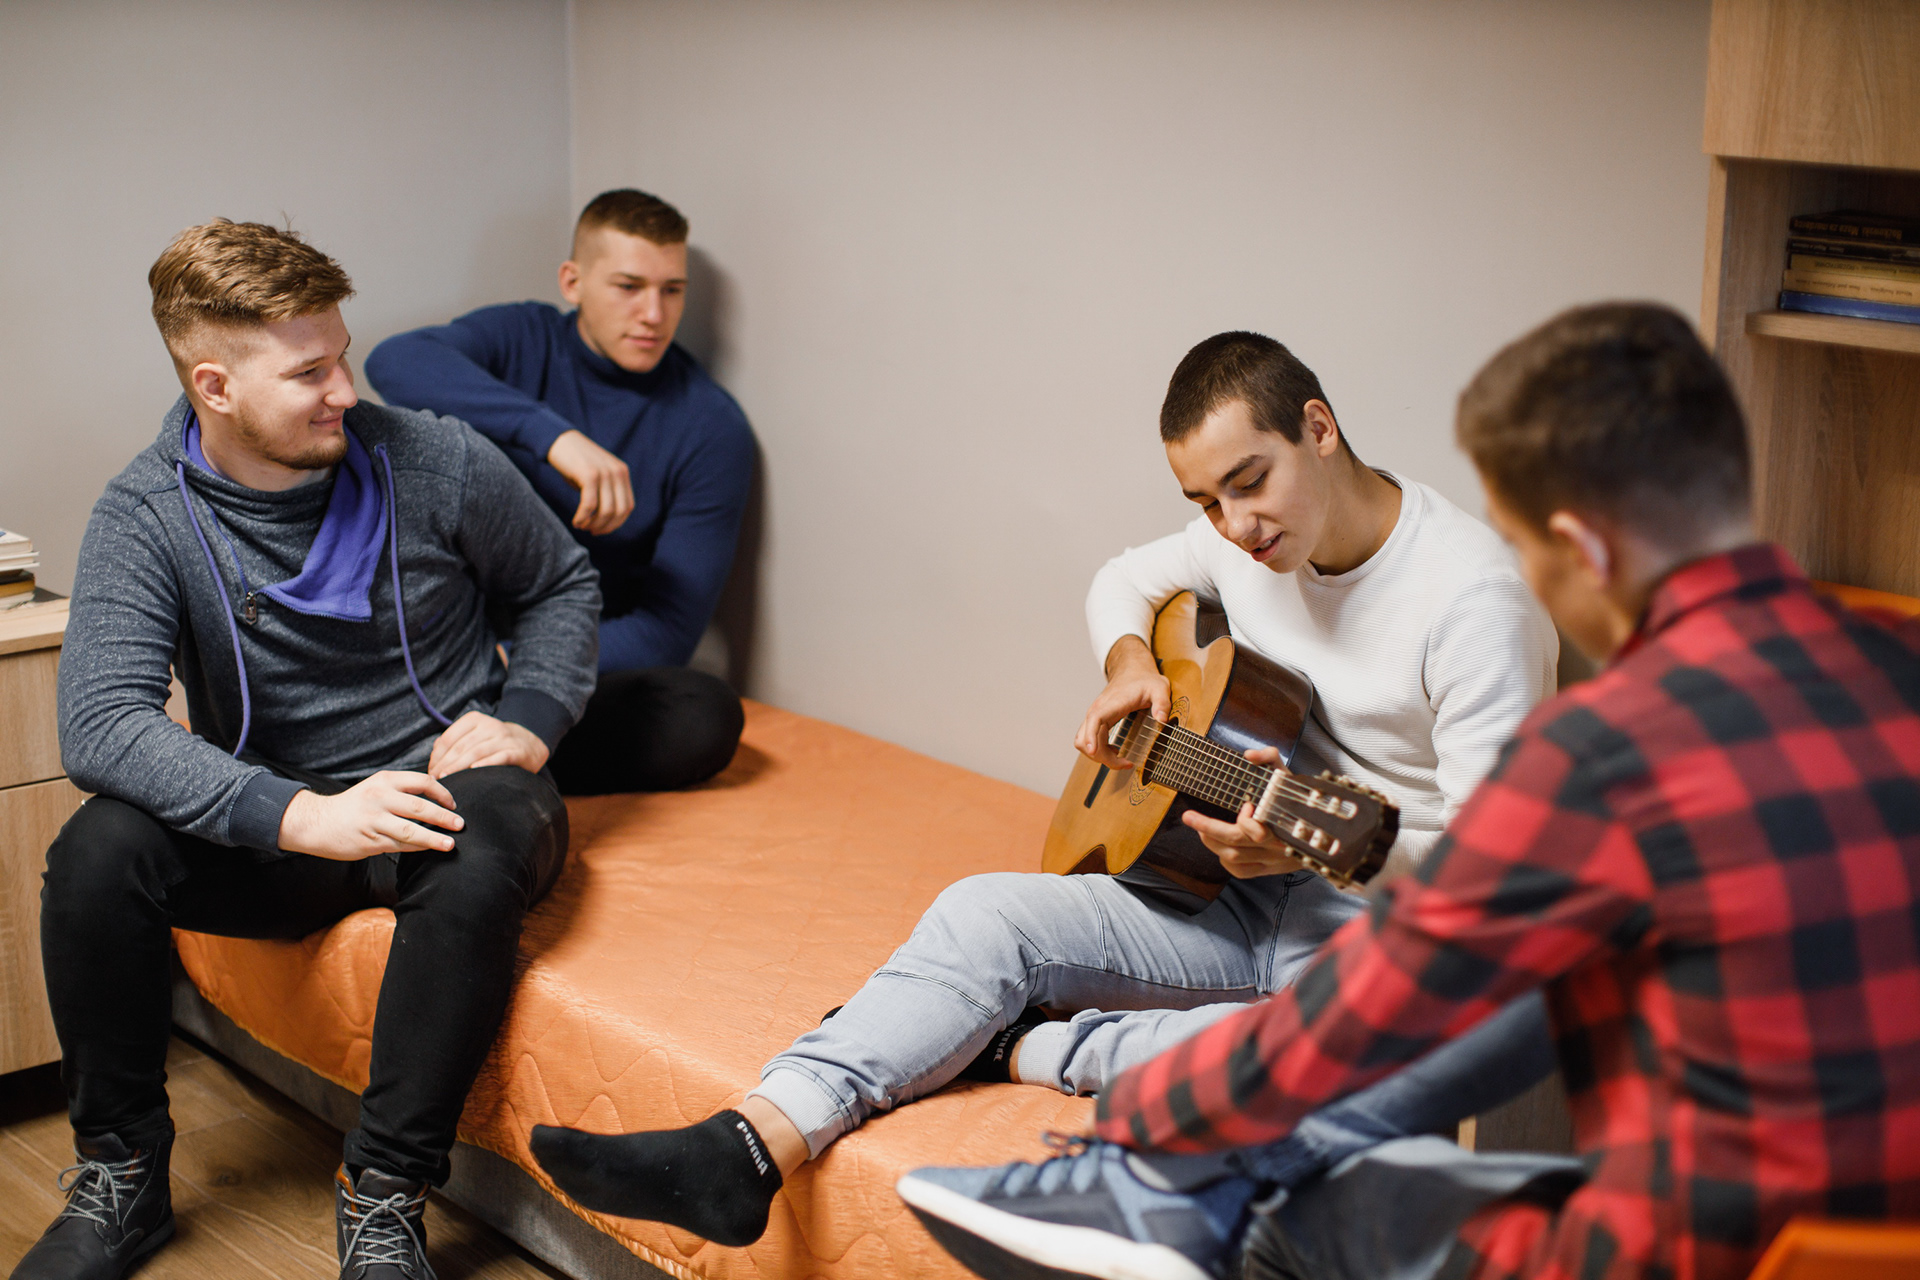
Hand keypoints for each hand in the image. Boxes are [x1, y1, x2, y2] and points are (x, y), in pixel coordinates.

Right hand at [278, 771, 462, 860]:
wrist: (319, 822)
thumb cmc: (355, 805)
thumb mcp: (377, 787)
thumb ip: (403, 790)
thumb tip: (438, 799)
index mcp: (385, 780)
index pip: (422, 782)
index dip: (442, 793)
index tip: (453, 804)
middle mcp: (379, 798)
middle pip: (420, 807)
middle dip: (444, 817)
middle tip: (460, 825)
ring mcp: (374, 821)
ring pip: (411, 831)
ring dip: (434, 838)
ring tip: (450, 844)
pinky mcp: (369, 840)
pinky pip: (399, 846)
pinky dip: (417, 847)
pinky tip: (429, 849)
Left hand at [427, 710, 549, 777]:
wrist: (529, 742)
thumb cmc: (493, 743)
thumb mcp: (474, 735)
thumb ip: (455, 743)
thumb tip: (434, 762)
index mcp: (474, 720)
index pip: (449, 738)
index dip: (437, 756)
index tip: (431, 772)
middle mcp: (489, 726)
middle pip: (461, 746)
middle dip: (445, 764)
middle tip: (435, 780)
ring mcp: (504, 737)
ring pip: (476, 752)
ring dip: (459, 766)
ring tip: (447, 779)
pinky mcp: (516, 750)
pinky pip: (499, 757)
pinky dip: (485, 763)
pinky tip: (474, 771)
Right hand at [546, 430, 633, 534]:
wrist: (559, 440)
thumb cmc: (575, 462)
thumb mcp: (598, 476)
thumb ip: (606, 493)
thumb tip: (605, 521)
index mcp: (622, 473)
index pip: (628, 507)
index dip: (616, 523)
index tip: (601, 530)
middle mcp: (617, 472)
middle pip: (619, 511)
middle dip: (605, 526)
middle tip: (591, 531)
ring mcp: (604, 473)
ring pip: (606, 511)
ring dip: (593, 524)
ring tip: (582, 526)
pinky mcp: (589, 474)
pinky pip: (589, 505)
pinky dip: (583, 517)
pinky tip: (576, 521)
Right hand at [1075, 635, 1170, 768]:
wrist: (1133, 670)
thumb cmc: (1145, 680)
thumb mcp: (1160, 688)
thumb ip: (1162, 704)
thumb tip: (1162, 720)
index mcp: (1111, 703)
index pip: (1094, 720)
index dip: (1090, 737)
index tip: (1093, 752)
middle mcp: (1097, 710)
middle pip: (1084, 739)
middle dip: (1101, 757)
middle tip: (1126, 763)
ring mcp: (1095, 716)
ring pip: (1083, 742)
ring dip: (1099, 756)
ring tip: (1121, 760)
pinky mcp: (1096, 721)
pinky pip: (1089, 739)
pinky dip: (1098, 750)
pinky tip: (1115, 751)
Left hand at [1181, 746, 1308, 878]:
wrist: (1325, 832)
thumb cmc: (1299, 799)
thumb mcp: (1286, 774)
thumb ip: (1269, 758)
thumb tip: (1248, 756)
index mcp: (1283, 823)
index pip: (1257, 830)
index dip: (1246, 821)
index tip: (1246, 805)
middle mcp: (1277, 845)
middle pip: (1236, 843)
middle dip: (1208, 828)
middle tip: (1189, 816)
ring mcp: (1272, 860)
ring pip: (1233, 858)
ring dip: (1212, 843)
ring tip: (1202, 830)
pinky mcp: (1269, 870)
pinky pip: (1240, 871)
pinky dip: (1225, 861)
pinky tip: (1220, 848)